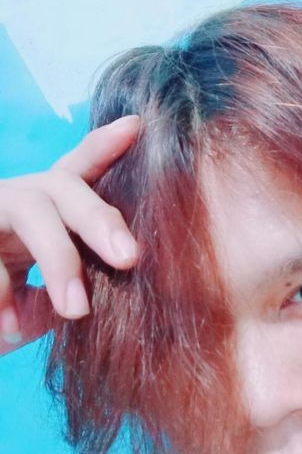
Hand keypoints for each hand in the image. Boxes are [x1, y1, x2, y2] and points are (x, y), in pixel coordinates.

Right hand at [0, 115, 140, 354]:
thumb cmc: (8, 311)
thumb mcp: (46, 304)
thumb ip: (74, 290)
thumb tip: (113, 290)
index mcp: (49, 213)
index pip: (78, 173)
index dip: (104, 147)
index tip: (136, 126)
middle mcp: (19, 200)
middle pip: (63, 187)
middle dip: (99, 218)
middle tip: (129, 257)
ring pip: (31, 211)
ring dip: (59, 260)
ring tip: (76, 311)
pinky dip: (3, 293)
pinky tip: (8, 327)